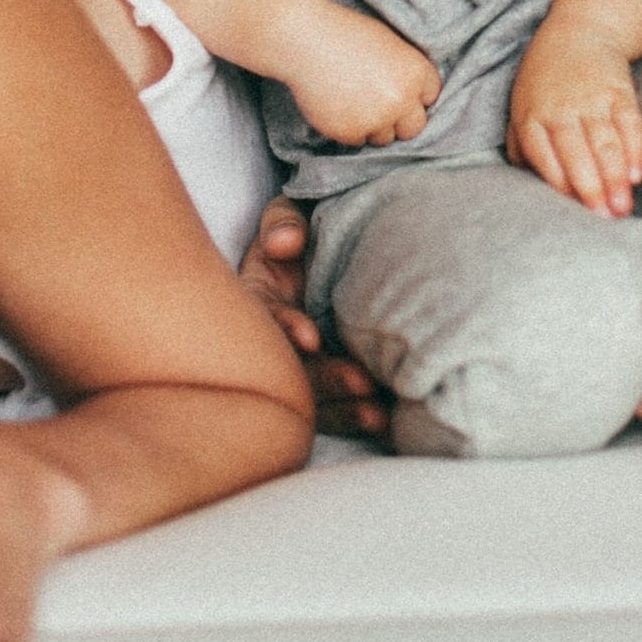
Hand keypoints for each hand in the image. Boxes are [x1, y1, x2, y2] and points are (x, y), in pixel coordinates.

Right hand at [236, 197, 388, 437]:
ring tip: (379, 414)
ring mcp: (297, 370)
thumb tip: (285, 242)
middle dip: (325, 378)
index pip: (265, 319)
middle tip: (363, 382)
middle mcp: (272, 343)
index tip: (312, 337)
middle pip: (292, 369)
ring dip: (344, 409)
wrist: (328, 254)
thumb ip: (285, 221)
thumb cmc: (304, 235)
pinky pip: (334, 413)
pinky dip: (357, 417)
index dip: (286, 328)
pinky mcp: (320, 391)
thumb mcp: (288, 219)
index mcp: (256, 301)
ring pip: (313, 400)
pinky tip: (385, 422)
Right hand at [281, 4, 439, 146]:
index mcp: (416, 72)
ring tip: (352, 101)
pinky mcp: (350, 132)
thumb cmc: (345, 34)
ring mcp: (377, 118)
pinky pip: (357, 141)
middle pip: (414, 127)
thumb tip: (411, 96)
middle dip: (400, 120)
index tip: (400, 92)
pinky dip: (349, 129)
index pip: (430, 97)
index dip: (414, 95)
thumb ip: (405, 71)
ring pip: (384, 137)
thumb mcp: (389, 43)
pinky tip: (337, 105)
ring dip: (373, 126)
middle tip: (380, 107)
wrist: (306, 40)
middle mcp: (402, 99)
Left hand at [507, 23, 641, 214]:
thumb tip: (527, 187)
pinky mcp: (619, 91)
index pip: (544, 159)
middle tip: (604, 220)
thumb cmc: (545, 80)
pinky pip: (629, 123)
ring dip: (615, 178)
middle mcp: (560, 109)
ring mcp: (591, 99)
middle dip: (591, 189)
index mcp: (532, 118)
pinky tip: (637, 174)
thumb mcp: (522, 107)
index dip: (560, 187)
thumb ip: (521, 147)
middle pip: (576, 154)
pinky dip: (634, 149)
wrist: (579, 30)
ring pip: (604, 143)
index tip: (573, 215)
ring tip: (623, 208)